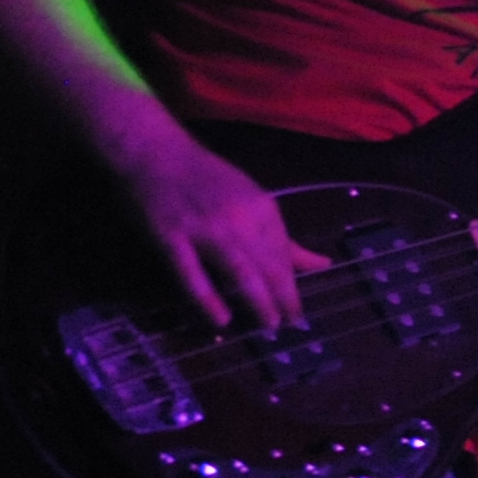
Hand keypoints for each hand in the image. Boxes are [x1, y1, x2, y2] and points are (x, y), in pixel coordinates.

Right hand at [119, 137, 322, 328]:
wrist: (154, 151)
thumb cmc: (207, 178)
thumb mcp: (253, 200)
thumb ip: (283, 238)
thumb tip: (322, 265)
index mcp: (262, 209)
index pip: (285, 257)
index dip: (293, 287)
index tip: (298, 313)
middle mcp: (239, 220)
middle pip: (269, 268)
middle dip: (284, 300)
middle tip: (292, 327)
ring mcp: (204, 229)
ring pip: (240, 273)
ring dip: (258, 302)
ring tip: (270, 326)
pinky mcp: (170, 238)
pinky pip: (192, 275)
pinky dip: (207, 299)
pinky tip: (222, 320)